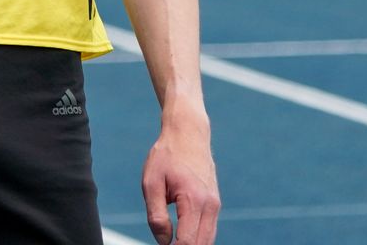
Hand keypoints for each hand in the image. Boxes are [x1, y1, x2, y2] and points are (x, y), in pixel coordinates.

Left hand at [142, 111, 217, 244]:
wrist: (188, 133)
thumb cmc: (167, 156)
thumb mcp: (151, 183)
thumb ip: (156, 216)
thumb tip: (163, 242)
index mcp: (194, 200)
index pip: (187, 241)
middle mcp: (210, 205)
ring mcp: (215, 205)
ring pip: (208, 240)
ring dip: (193, 244)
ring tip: (173, 241)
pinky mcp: (215, 203)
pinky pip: (209, 230)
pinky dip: (198, 238)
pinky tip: (182, 237)